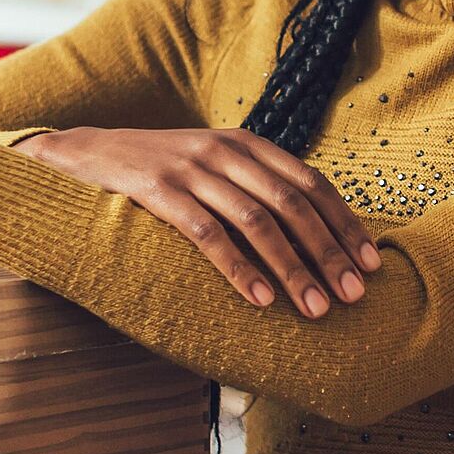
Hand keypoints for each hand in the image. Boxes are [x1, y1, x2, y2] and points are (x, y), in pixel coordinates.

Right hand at [16, 127, 380, 318]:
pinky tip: (261, 300)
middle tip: (352, 296)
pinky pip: (207, 235)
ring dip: (292, 269)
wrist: (82, 155)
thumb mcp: (212, 167)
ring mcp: (190, 169)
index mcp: (246, 144)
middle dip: (328, 253)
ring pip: (257, 222)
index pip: (311, 184)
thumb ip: (255, 189)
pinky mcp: (157, 191)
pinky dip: (239, 269)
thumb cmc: (158, 172)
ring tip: (316, 308)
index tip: (371, 265)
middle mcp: (224, 151)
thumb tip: (313, 238)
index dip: (345, 224)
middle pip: (292, 205)